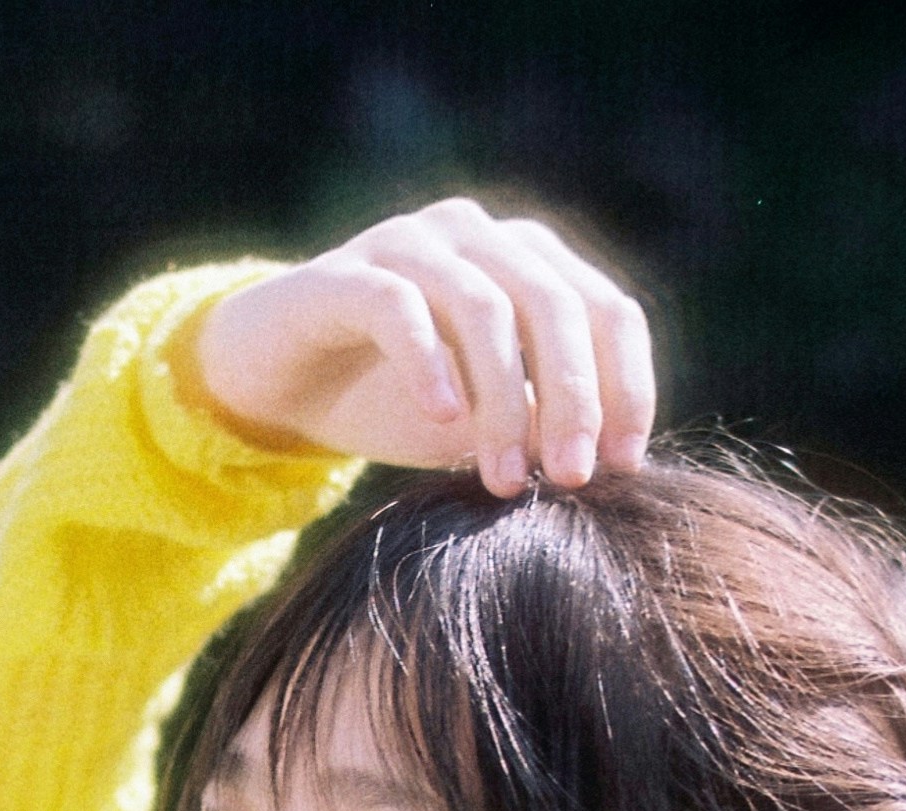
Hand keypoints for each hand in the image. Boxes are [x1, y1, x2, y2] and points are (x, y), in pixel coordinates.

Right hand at [190, 198, 654, 495]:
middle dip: (573, 398)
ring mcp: (412, 244)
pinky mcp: (347, 274)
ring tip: (502, 479)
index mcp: (528, 264)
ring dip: (502, 401)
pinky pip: (400, 307)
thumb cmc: (392, 400)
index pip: (607, 310)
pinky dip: (428, 364)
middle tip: (571, 479)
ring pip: (485, 309)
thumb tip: (602, 465)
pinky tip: (442, 421)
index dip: (626, 386)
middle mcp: (479, 237)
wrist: (280, 379)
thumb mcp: (481, 421)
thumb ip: (538, 426)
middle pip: (555, 305)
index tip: (623, 467)